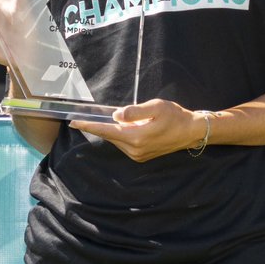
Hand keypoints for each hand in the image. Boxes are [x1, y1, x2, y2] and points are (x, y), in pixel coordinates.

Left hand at [71, 99, 208, 162]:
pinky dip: (120, 135)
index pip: (106, 130)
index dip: (89, 125)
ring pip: (116, 140)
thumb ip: (133, 111)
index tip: (73, 122)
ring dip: (111, 130)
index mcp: (136, 137)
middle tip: (84, 117)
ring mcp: (138, 155)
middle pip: (110, 136)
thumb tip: (115, 116)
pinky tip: (124, 127)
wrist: (191, 132)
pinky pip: (124, 144)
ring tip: (110, 119)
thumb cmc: (175, 116)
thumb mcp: (155, 107)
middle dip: (98, 126)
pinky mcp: (141, 156)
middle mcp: (134, 149)